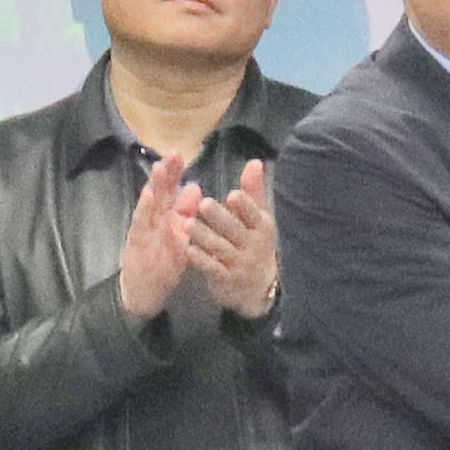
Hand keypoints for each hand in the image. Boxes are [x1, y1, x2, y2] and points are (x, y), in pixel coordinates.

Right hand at [115, 151, 194, 319]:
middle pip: (159, 193)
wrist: (142, 291)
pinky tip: (147, 196)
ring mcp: (144, 230)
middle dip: (166, 173)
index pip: (169, 191)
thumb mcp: (178, 238)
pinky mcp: (136, 243)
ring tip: (160, 168)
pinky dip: (144, 210)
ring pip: (150, 205)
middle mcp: (153, 220)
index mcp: (164, 217)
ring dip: (155, 186)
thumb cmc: (162, 263)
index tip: (181, 153)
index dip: (174, 173)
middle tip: (174, 153)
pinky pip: (141, 226)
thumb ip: (183, 213)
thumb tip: (194, 187)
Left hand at [184, 164, 278, 315]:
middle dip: (219, 218)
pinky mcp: (226, 279)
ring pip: (220, 248)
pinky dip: (201, 260)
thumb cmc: (254, 244)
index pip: (254, 215)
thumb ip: (253, 191)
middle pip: (235, 230)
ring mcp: (239, 263)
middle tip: (203, 204)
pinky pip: (212, 268)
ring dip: (204, 236)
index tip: (232, 196)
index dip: (244, 207)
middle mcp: (253, 245)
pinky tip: (188, 251)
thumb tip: (255, 161)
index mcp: (261, 226)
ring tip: (187, 224)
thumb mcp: (259, 218)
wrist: (258, 288)